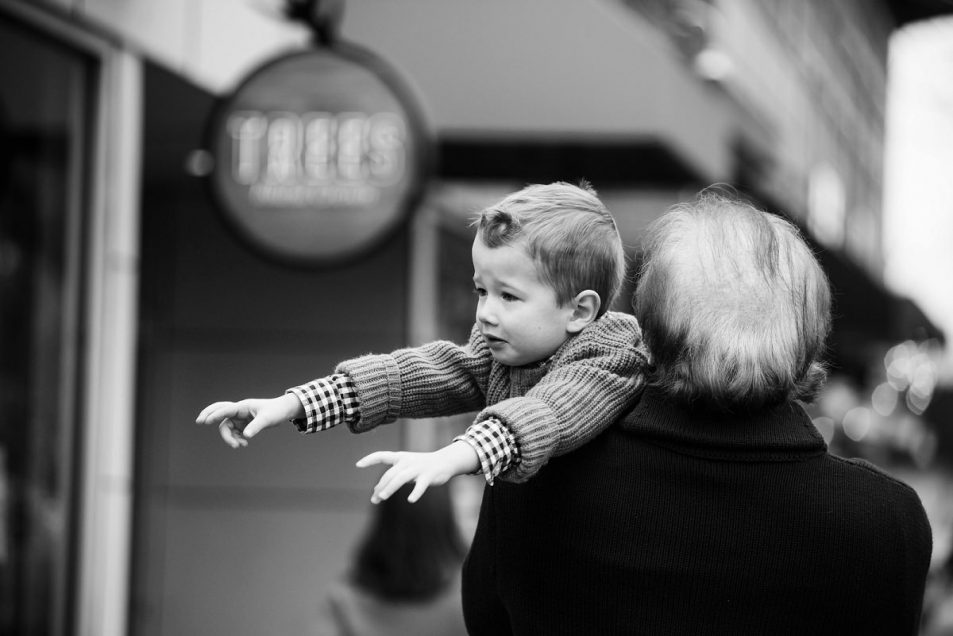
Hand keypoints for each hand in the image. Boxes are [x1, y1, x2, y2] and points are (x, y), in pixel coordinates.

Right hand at [195, 394, 302, 447]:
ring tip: (239, 446)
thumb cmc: (276, 411)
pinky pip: (234, 432)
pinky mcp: (243, 424)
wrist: (283, 411)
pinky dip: (235, 439)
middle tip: (199, 422)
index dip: (215, 415)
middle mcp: (239, 411)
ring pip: (226, 426)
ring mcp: (240, 417)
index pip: (226, 409)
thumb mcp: (267, 419)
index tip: (205, 421)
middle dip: (209, 415)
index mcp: (243, 406)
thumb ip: (256, 427)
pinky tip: (243, 444)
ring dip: (229, 437)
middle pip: (219, 411)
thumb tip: (246, 436)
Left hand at [356, 440, 478, 502]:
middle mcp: (407, 461)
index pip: (382, 455)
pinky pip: (421, 485)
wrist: (444, 461)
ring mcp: (418, 468)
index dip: (369, 459)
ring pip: (401, 478)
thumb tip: (376, 490)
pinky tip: (410, 500)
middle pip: (390, 473)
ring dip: (390, 487)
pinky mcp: (428, 476)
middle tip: (374, 499)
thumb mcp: (405, 468)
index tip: (358, 465)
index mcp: (400, 457)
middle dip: (380, 486)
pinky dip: (415, 492)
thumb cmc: (421, 466)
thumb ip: (392, 477)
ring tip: (382, 497)